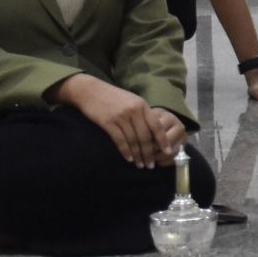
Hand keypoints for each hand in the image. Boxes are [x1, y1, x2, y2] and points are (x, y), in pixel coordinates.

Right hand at [62, 75, 179, 167]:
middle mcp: (134, 110)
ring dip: (138, 155)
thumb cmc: (112, 97)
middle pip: (145, 136)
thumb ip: (142, 114)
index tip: (167, 152)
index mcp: (142, 105)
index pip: (156, 125)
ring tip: (140, 165)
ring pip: (133, 140)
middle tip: (151, 165)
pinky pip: (119, 140)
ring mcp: (121, 116)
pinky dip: (125, 151)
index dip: (163, 140)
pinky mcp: (108, 122)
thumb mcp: (131, 101)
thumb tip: (152, 132)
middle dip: (149, 152)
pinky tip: (129, 159)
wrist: (90, 91)